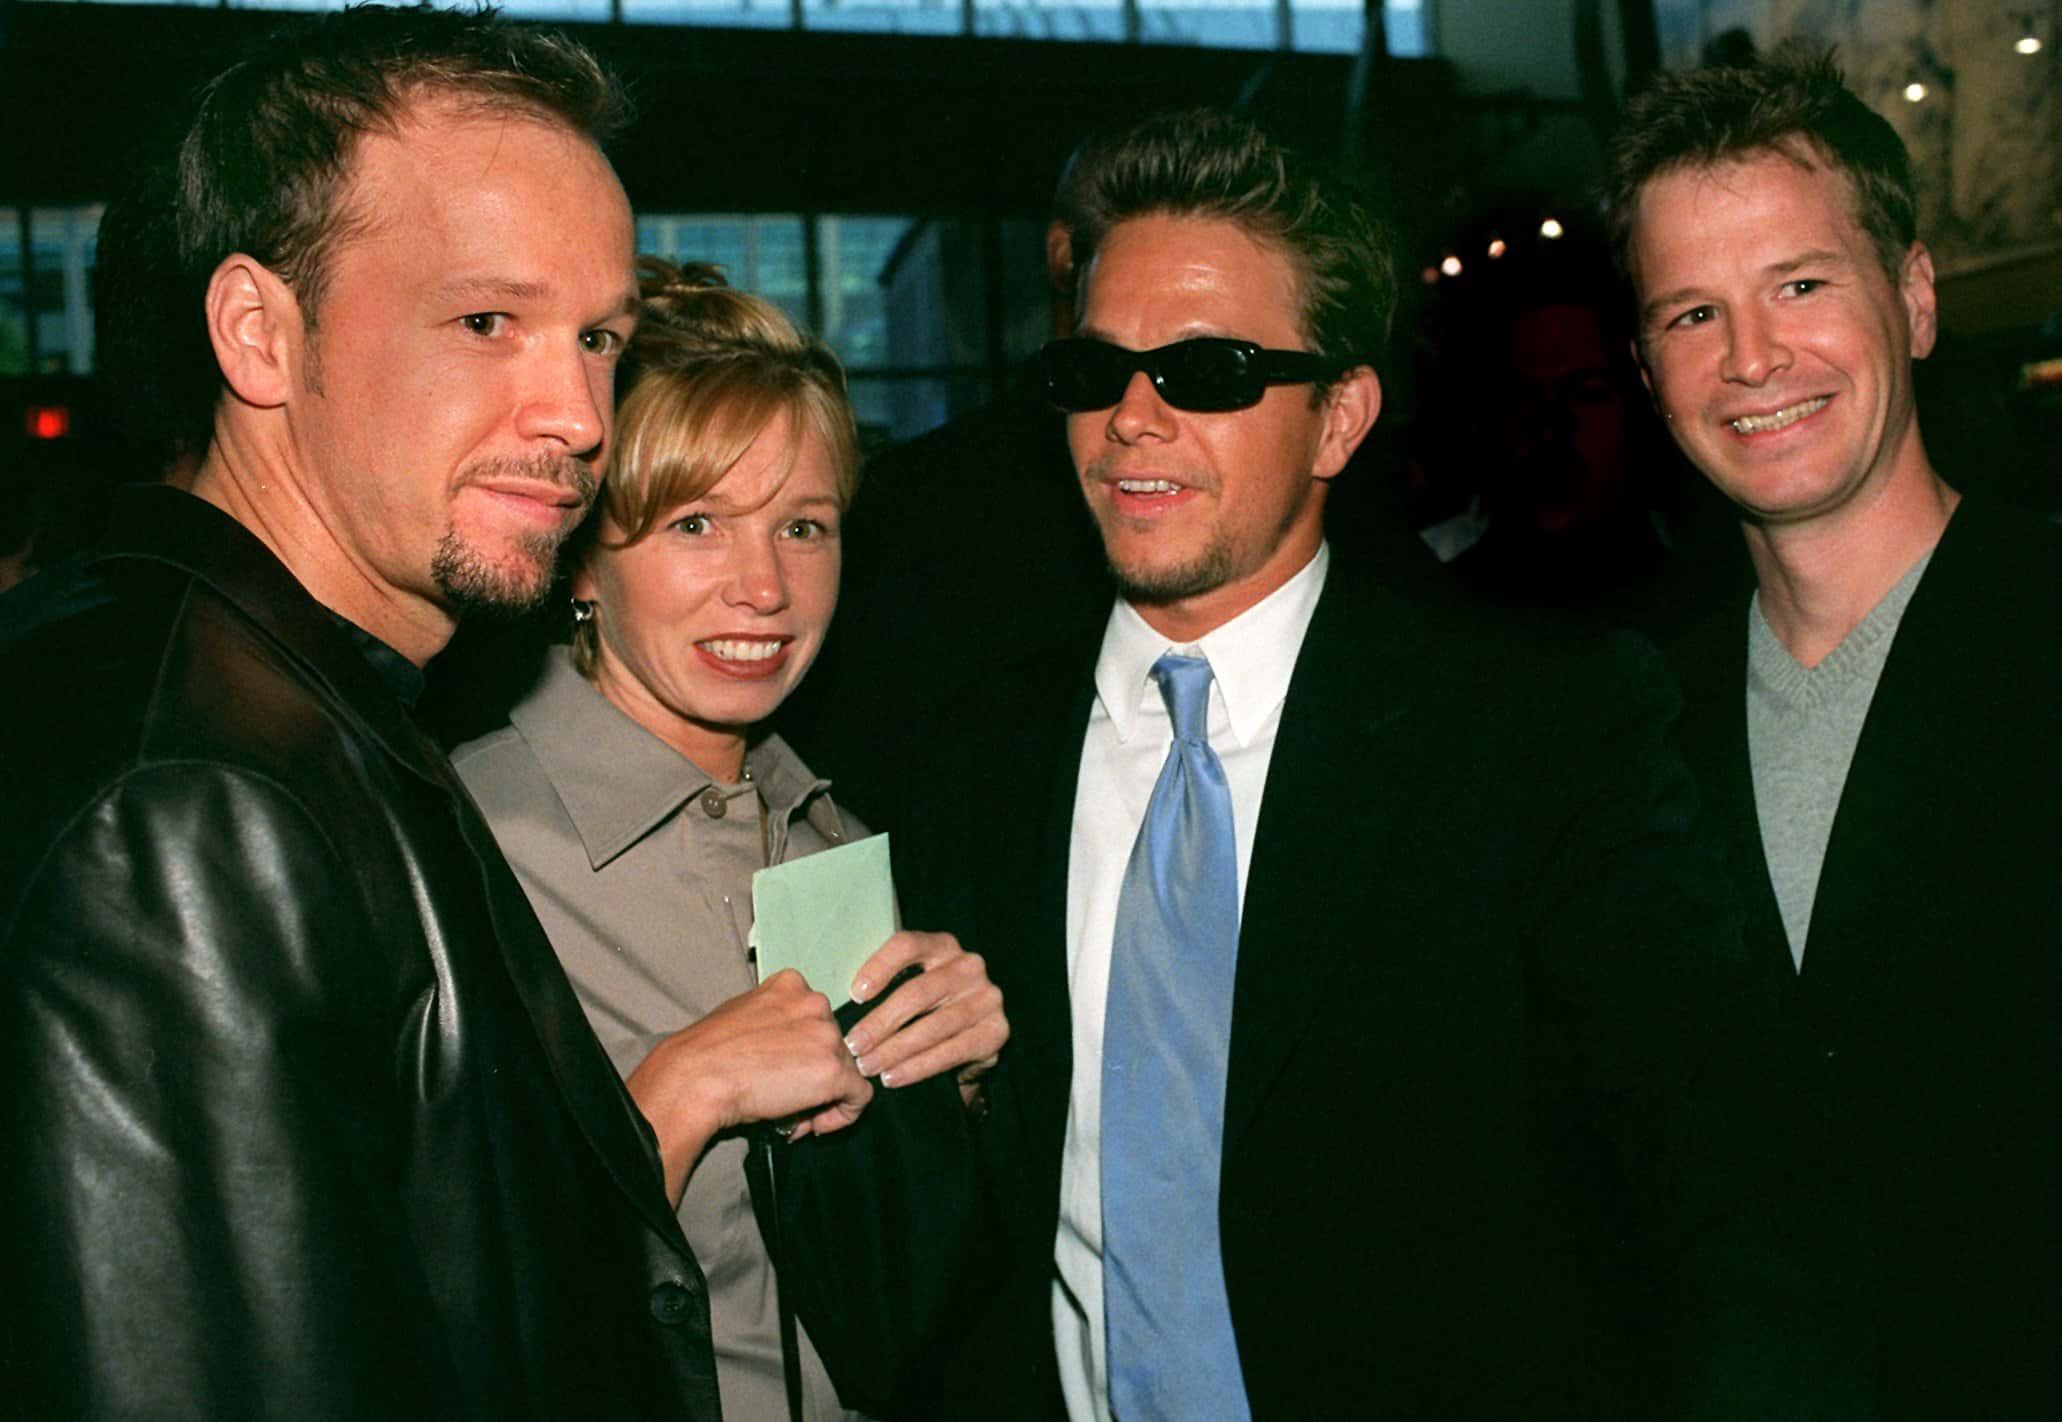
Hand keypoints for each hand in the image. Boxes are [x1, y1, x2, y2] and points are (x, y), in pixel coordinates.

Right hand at [626, 970, 872, 1205]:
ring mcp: (828, 1036)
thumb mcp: (743, 1018)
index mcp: (791, 984)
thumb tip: (786, 1054)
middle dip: (812, 1077)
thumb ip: (774, 1025)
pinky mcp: (835, 1071)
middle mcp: (815, 1003)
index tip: (784, 1071)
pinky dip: (842, 1116)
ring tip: (790, 1116)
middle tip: (787, 1101)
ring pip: (846, 1071)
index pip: (814, 1021)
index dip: (802, 1052)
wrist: (695, 1078)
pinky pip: (859, 1098)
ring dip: (823, 1098)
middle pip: (833, 1046)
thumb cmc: (706, 1054)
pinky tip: (811, 1125)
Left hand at [844, 930, 1006, 1108]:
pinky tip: (894, 1077)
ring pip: (932, 1025)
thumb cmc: (928, 1009)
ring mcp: (987, 998)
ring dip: (895, 1050)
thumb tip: (832, 1003)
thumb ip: (884, 985)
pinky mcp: (996, 1031)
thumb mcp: (909, 986)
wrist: (973, 1040)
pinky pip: (951, 1051)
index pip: (907, 945)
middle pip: (917, 992)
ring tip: (868, 1066)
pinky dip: (918, 1067)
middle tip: (852, 1046)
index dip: (879, 967)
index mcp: (942, 946)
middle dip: (880, 1023)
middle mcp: (968, 966)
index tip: (854, 995)